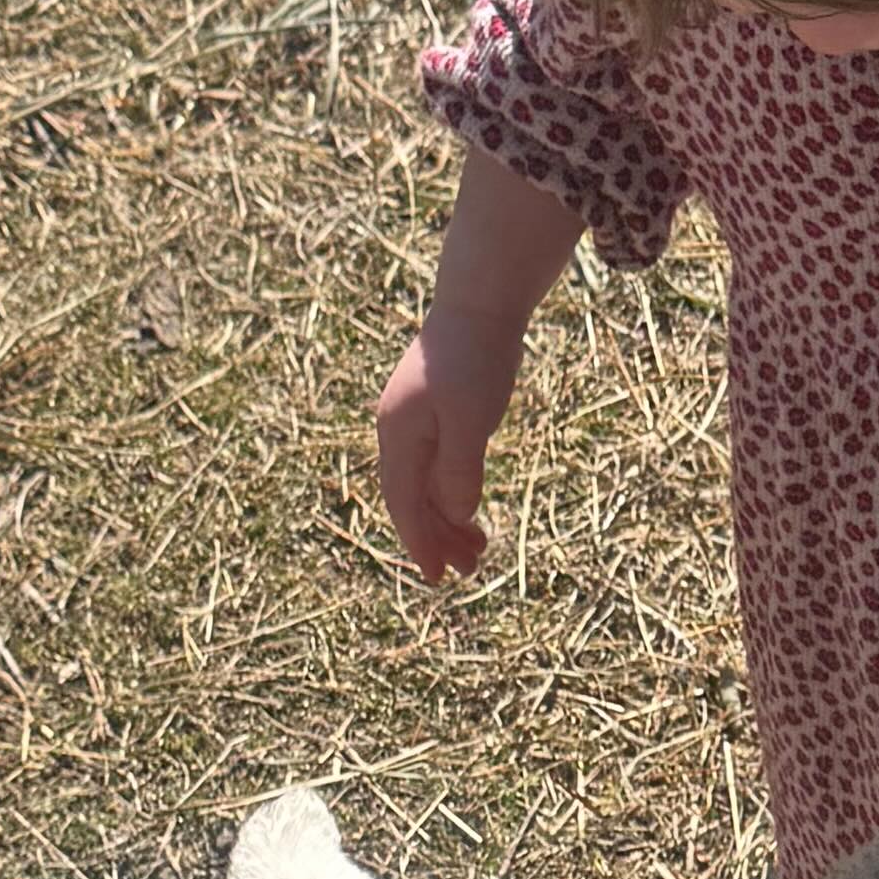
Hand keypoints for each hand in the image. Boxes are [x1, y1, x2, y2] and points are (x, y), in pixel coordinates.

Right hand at [372, 154, 580, 586]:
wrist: (480, 301)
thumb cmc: (476, 358)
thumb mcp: (472, 418)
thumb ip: (459, 469)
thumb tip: (453, 515)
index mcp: (399, 435)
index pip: (405, 502)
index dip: (419, 542)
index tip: (437, 576)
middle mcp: (398, 431)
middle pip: (412, 498)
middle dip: (437, 537)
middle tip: (467, 571)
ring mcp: (414, 419)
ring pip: (425, 483)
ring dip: (447, 518)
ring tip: (477, 547)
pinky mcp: (433, 409)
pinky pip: (436, 463)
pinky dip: (451, 490)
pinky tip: (469, 505)